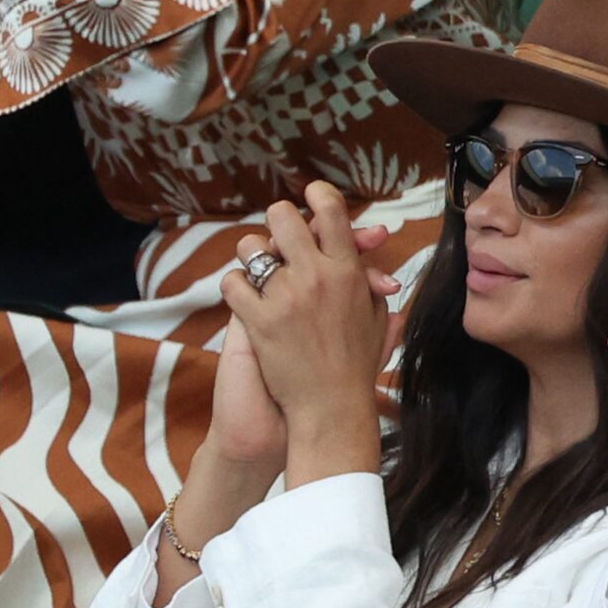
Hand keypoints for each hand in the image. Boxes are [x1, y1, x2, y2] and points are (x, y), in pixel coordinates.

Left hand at [215, 185, 400, 482]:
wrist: (331, 412)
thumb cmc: (355, 370)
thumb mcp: (374, 321)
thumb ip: (371, 288)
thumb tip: (370, 263)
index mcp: (348, 274)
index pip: (332, 212)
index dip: (318, 195)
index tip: (310, 196)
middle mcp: (317, 277)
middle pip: (284, 217)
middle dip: (277, 223)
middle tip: (278, 239)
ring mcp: (286, 298)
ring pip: (251, 248)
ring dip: (251, 257)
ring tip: (258, 275)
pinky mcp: (259, 321)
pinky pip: (233, 283)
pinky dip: (235, 290)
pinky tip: (245, 303)